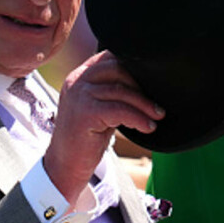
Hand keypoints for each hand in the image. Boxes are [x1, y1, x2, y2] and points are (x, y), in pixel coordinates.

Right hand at [44, 51, 163, 202]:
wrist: (65, 165)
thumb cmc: (86, 137)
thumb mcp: (99, 107)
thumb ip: (113, 92)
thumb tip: (148, 83)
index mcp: (80, 75)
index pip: (111, 57)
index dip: (134, 67)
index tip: (152, 82)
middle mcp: (77, 81)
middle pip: (118, 69)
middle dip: (142, 85)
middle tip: (158, 105)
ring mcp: (79, 95)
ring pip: (121, 90)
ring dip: (145, 104)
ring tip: (158, 116)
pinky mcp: (85, 113)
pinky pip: (120, 110)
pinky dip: (138, 118)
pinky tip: (148, 127)